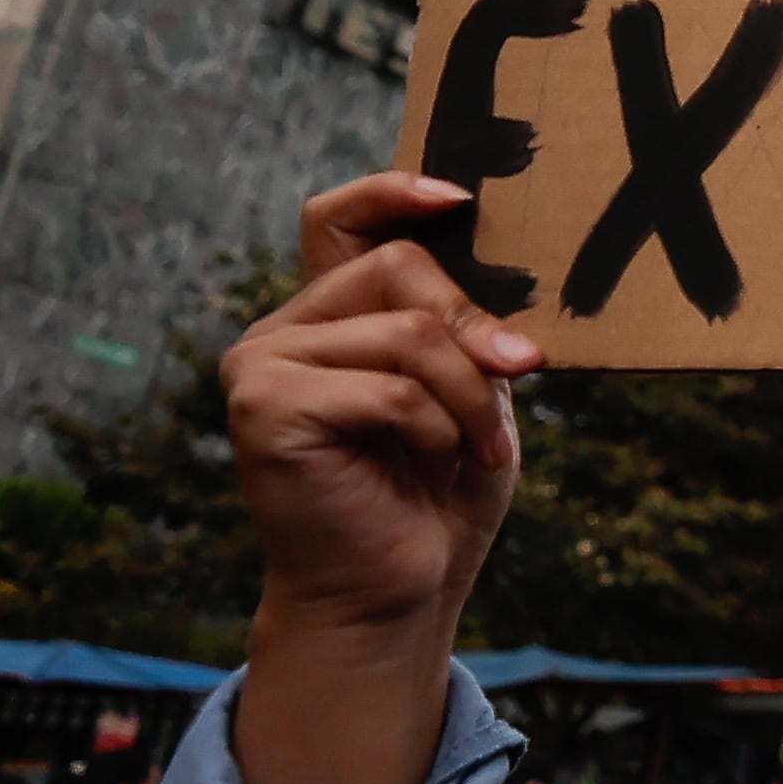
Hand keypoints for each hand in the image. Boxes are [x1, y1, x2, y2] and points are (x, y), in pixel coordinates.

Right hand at [224, 172, 541, 637]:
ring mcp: (263, 365)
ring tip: (477, 446)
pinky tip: (436, 461)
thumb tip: (505, 297)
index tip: (458, 196)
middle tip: (520, 374)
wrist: (397, 591)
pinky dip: (437, 426)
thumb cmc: (436, 494)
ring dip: (468, 393)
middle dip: (474, 328)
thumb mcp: (472, 394)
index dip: (391, 192)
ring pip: (406, 331)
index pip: (337, 219)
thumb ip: (466, 332)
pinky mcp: (265, 407)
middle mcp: (283, 331)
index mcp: (328, 317)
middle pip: (397, 268)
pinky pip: (390, 387)